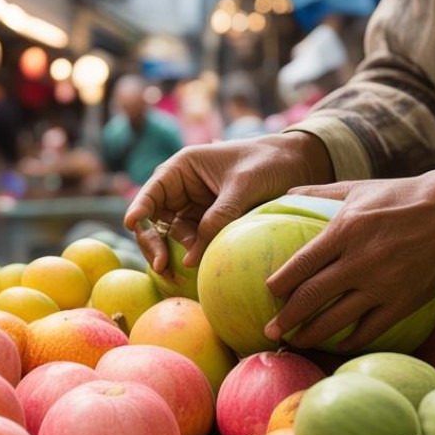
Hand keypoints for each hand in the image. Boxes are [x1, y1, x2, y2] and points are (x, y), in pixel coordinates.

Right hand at [123, 132, 333, 271]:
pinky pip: (194, 244)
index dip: (139, 210)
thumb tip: (189, 260)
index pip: (152, 192)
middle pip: (155, 220)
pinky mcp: (209, 225)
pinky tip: (196, 271)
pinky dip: (193, 257)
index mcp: (183, 168)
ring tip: (185, 270)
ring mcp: (194, 209)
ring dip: (176, 253)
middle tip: (162, 266)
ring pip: (173, 237)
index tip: (133, 226)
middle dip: (154, 242)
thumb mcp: (242, 187)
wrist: (301, 164)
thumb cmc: (269, 163)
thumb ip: (217, 219)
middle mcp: (182, 189)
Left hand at [265, 167, 434, 350]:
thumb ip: (319, 193)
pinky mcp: (403, 304)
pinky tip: (337, 343)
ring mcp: (382, 286)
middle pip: (311, 297)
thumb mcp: (359, 188)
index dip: (279, 284)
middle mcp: (360, 261)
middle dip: (286, 318)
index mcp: (345, 230)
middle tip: (270, 331)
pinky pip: (368, 331)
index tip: (267, 293)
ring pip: (336, 321)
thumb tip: (285, 194)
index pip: (301, 264)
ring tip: (296, 341)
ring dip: (311, 335)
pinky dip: (349, 341)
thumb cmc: (403, 197)